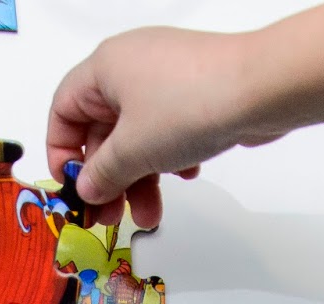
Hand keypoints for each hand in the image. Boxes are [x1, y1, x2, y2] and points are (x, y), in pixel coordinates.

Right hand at [46, 27, 285, 227]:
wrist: (261, 89)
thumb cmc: (190, 104)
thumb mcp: (132, 150)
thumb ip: (102, 174)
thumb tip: (87, 188)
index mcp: (104, 68)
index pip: (63, 110)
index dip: (61, 151)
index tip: (73, 186)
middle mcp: (131, 67)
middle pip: (102, 130)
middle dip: (108, 178)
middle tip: (110, 215)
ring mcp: (166, 79)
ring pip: (138, 136)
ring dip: (140, 178)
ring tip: (150, 213)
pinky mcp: (195, 92)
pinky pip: (168, 130)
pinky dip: (169, 157)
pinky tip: (186, 172)